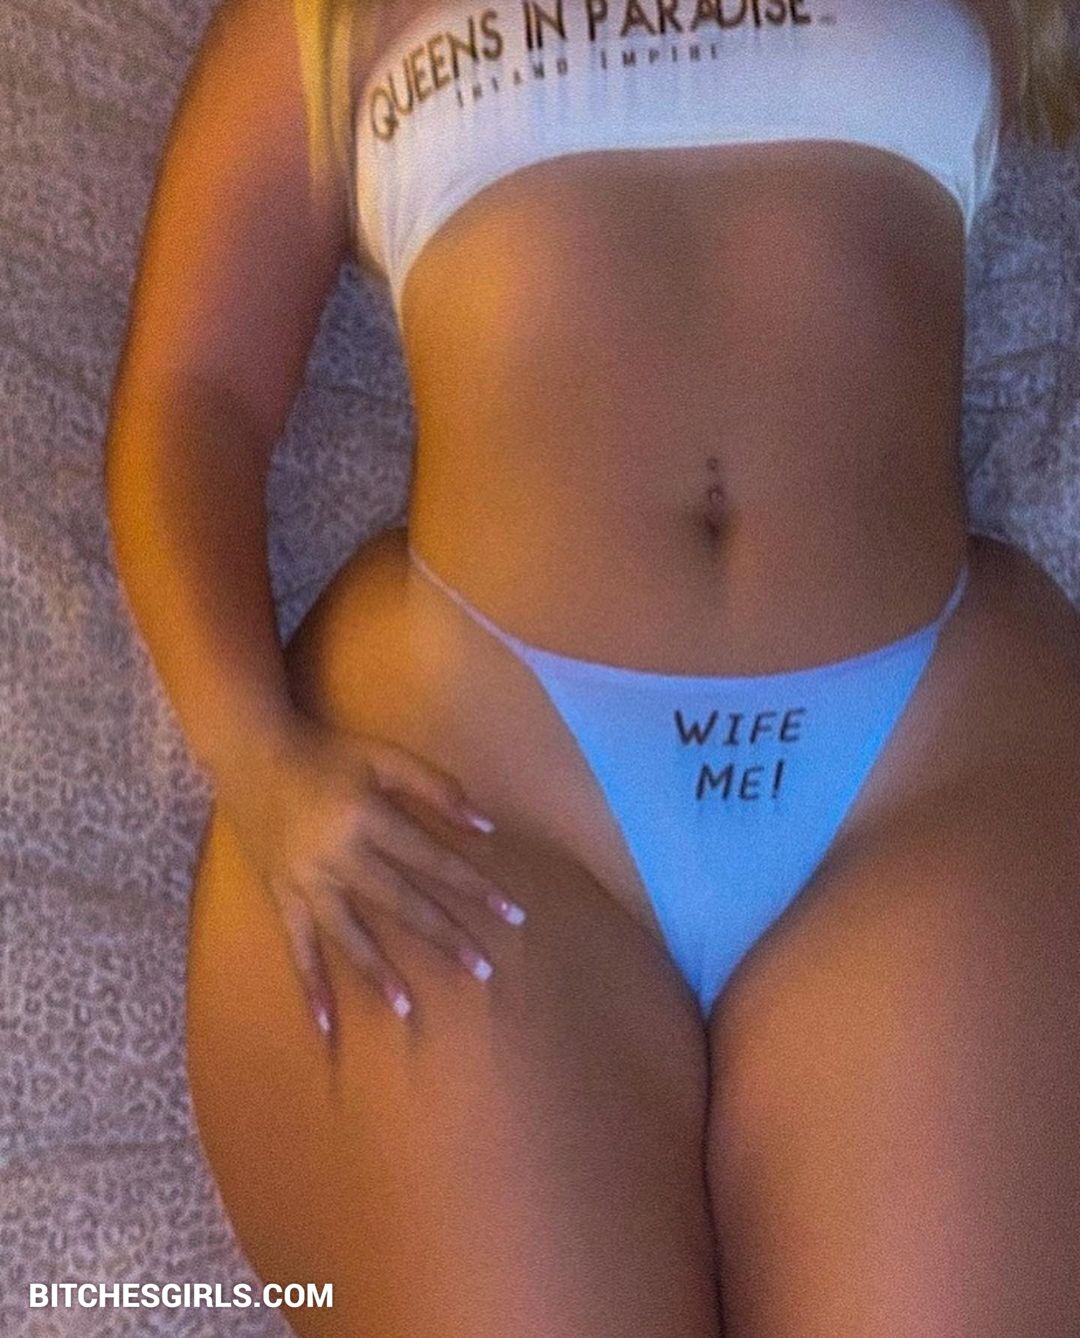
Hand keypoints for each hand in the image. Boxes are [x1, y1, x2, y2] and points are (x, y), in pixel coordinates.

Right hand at [212, 712, 525, 1045]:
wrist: (252, 753)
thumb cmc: (328, 754)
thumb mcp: (384, 757)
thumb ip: (436, 787)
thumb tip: (486, 826)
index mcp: (366, 817)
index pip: (432, 859)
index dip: (473, 885)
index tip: (511, 914)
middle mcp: (338, 856)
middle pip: (400, 903)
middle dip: (444, 936)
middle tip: (483, 969)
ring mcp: (305, 881)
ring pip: (349, 935)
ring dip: (380, 972)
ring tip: (407, 1008)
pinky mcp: (281, 896)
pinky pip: (297, 947)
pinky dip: (310, 986)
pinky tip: (326, 1023)